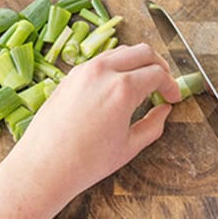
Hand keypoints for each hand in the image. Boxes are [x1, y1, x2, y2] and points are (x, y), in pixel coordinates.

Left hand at [8, 43, 181, 204]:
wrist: (44, 166)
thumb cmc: (85, 162)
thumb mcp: (129, 147)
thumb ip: (154, 125)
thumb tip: (164, 110)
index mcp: (123, 88)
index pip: (158, 73)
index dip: (171, 85)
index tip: (173, 97)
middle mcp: (103, 71)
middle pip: (142, 51)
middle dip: (158, 66)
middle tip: (163, 83)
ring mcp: (84, 70)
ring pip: (120, 51)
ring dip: (137, 62)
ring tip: (142, 83)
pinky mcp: (70, 75)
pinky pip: (100, 60)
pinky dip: (116, 66)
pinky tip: (119, 85)